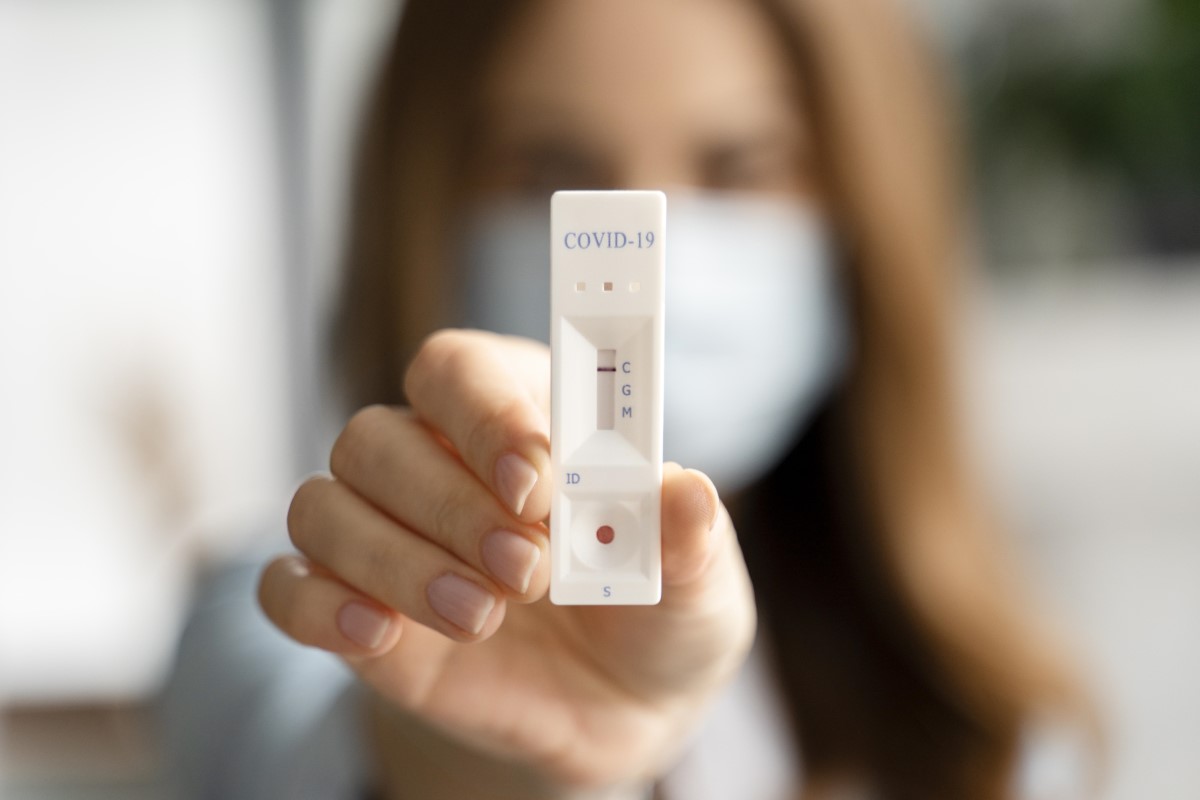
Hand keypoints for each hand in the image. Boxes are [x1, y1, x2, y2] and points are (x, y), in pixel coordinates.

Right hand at [258, 330, 755, 791]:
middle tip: (528, 568)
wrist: (621, 705)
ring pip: (323, 507)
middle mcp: (436, 460)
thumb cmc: (657, 609)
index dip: (485, 415)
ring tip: (483, 616)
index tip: (537, 478)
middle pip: (378, 437)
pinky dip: (316, 608)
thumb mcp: (698, 582)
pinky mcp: (353, 606)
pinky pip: (287, 589)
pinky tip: (380, 636)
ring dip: (394, 560)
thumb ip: (689, 538)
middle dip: (449, 505)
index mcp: (518, 417)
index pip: (459, 371)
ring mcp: (386, 533)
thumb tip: (687, 494)